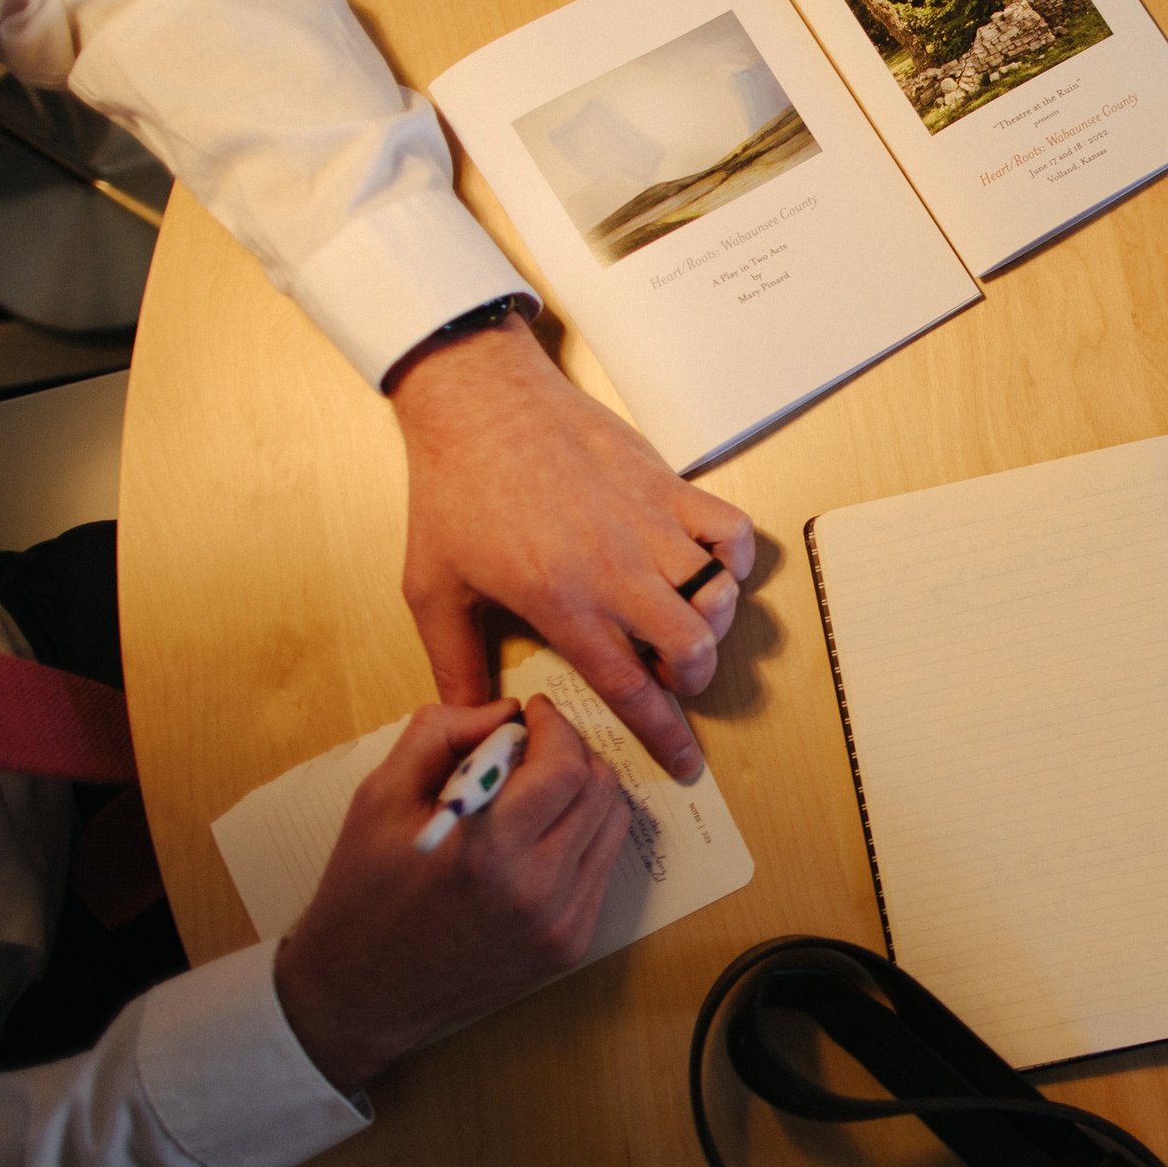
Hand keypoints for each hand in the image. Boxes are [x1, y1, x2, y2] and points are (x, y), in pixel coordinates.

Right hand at [275, 697, 630, 1094]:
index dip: (555, 727)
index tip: (534, 714)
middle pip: (600, 790)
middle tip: (538, 746)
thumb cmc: (364, 888)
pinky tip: (539, 835)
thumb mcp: (380, 795)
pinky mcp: (570, 945)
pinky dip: (581, 837)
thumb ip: (441, 733)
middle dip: (573, 752)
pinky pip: (601, 868)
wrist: (361, 991)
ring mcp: (561, 923)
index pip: (565, 765)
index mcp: (489, 849)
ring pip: (612, 826)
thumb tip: (507, 711)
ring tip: (540, 788)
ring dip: (584, 793)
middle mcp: (537, 889)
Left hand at [387, 315, 753, 777]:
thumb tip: (469, 715)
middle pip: (693, 648)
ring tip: (684, 620)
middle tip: (670, 673)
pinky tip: (708, 563)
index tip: (686, 764)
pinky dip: (735, 556)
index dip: (665, 734)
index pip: (630, 688)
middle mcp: (616, 570)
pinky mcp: (667, 484)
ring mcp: (649, 524)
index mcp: (563, 603)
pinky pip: (732, 529)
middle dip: (693, 677)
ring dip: (711, 621)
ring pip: (720, 594)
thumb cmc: (454, 490)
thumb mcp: (432, 587)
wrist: (480, 402)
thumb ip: (452, 661)